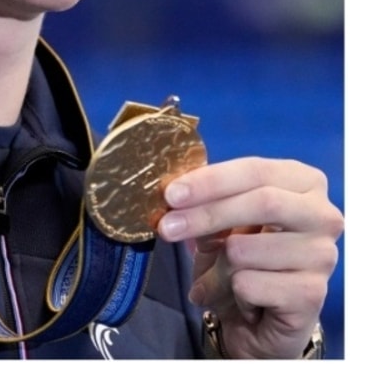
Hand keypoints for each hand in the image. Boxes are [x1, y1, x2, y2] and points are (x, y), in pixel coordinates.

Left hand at [157, 157, 342, 358]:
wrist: (261, 318)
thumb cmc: (243, 258)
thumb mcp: (223, 222)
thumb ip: (207, 201)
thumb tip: (174, 194)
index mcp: (304, 183)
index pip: (256, 171)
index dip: (210, 180)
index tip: (172, 194)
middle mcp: (322, 216)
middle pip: (263, 203)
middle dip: (206, 214)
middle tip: (167, 227)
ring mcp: (323, 256)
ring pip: (246, 250)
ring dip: (214, 269)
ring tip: (218, 279)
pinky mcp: (313, 294)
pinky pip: (248, 285)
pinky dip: (229, 293)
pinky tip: (243, 299)